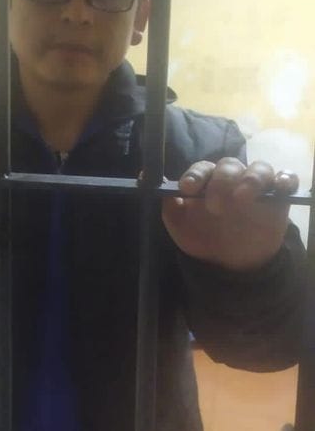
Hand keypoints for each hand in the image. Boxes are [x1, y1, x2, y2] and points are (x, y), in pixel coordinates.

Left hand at [161, 158, 298, 271]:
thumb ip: (166, 201)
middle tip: (215, 205)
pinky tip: (280, 187)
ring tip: (243, 198)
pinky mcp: (279, 198)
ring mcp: (257, 186)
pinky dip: (285, 179)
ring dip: (252, 178)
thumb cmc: (202, 236)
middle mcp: (232, 178)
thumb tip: (144, 177)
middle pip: (230, 166)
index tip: (188, 189)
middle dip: (221, 181)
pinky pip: (287, 180)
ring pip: (259, 168)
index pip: (202, 168)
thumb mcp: (178, 222)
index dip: (195, 175)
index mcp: (208, 180)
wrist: (228, 264)